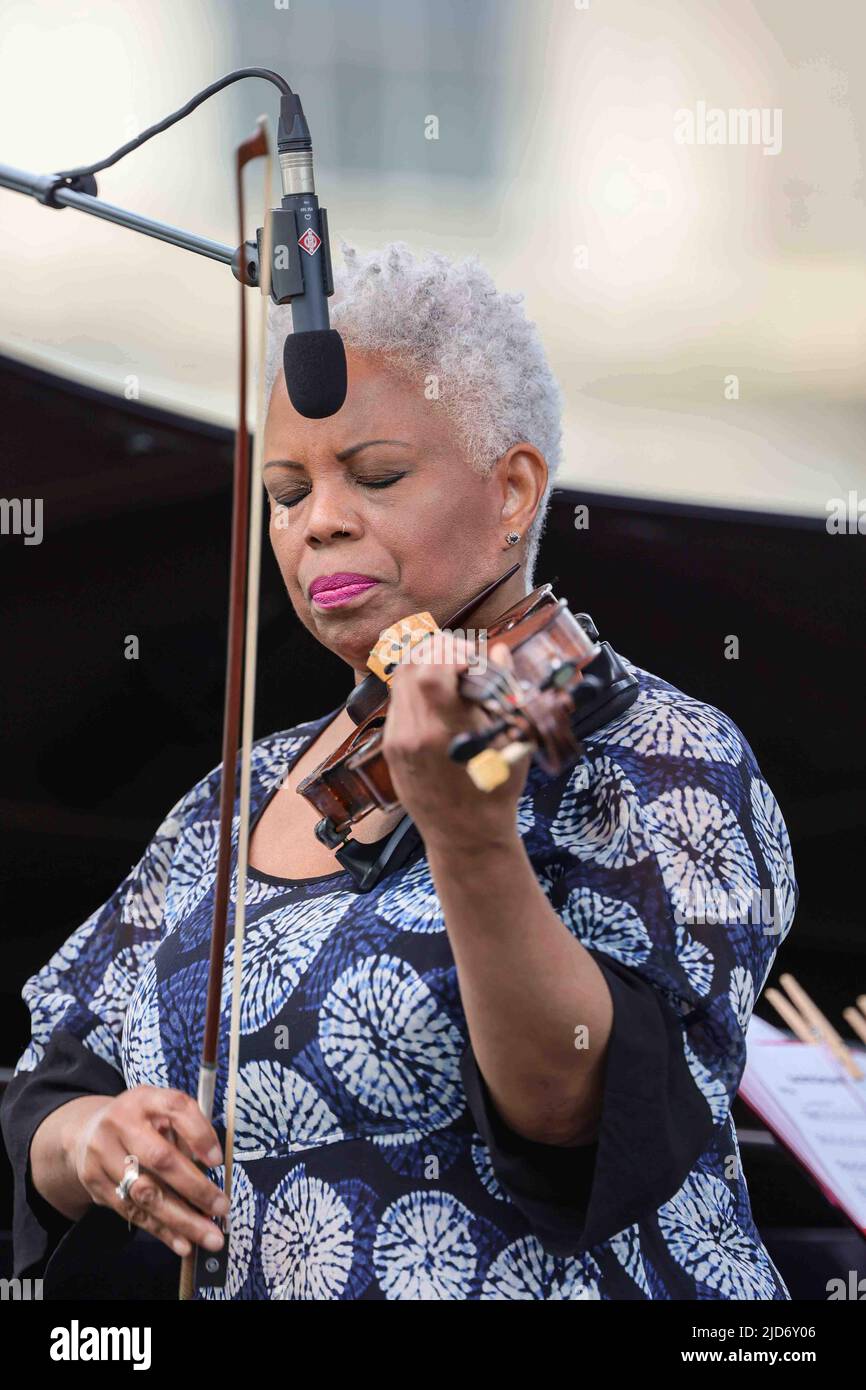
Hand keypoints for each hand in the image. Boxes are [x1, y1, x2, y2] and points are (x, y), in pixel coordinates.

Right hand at [66, 1086, 227, 1257]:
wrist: (86, 1134)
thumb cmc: (141, 1123)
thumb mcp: (162, 1112)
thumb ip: (187, 1132)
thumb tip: (214, 1170)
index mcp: (145, 1098)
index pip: (176, 1108)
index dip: (199, 1133)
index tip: (218, 1160)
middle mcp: (120, 1123)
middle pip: (159, 1158)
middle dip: (195, 1187)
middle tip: (221, 1207)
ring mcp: (103, 1155)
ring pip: (145, 1193)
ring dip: (181, 1219)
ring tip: (208, 1236)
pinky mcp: (96, 1184)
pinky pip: (133, 1212)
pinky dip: (162, 1230)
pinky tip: (183, 1243)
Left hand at [381, 633, 530, 852]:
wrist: (465, 837)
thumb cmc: (495, 793)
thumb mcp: (510, 742)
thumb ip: (502, 691)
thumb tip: (498, 651)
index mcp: (446, 731)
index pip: (432, 667)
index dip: (451, 650)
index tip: (472, 656)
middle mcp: (414, 733)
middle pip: (409, 665)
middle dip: (436, 650)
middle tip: (461, 656)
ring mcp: (397, 740)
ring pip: (398, 680)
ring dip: (422, 664)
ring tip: (449, 671)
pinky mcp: (390, 748)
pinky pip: (396, 702)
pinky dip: (414, 687)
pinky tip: (437, 696)